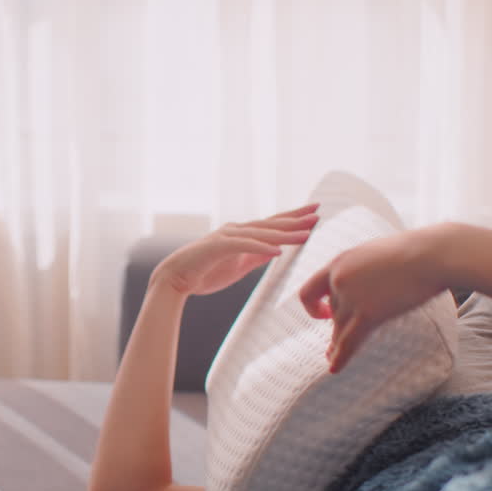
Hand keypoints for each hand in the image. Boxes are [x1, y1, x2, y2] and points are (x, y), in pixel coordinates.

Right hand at [154, 204, 319, 296]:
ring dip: (284, 233)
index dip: (293, 219)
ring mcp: (226, 236)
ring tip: (305, 233)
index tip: (313, 214)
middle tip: (317, 212)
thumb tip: (275, 251)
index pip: (272, 225)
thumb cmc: (205, 273)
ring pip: (261, 233)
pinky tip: (278, 251)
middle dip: (295, 218)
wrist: (175, 278)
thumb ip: (256, 257)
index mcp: (241, 234)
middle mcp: (236, 230)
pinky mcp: (217, 247)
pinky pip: (244, 247)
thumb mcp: (238, 266)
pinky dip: (261, 248)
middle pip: (271, 224)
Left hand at [298, 226, 447, 372]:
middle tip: (333, 343)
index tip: (323, 314)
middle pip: (333, 312)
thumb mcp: (375, 254)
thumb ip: (362, 271)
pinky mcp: (368, 314)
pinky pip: (348, 342)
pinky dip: (340, 357)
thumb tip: (366, 285)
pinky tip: (334, 369)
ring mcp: (351, 297)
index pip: (310, 290)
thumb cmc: (413, 252)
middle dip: (337, 325)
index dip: (312, 307)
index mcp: (339, 262)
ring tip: (332, 358)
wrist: (430, 255)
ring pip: (339, 329)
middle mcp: (339, 279)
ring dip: (337, 344)